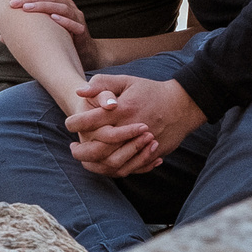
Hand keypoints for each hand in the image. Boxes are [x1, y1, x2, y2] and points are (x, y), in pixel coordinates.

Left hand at [8, 0, 97, 65]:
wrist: (84, 54)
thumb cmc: (60, 41)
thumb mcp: (42, 33)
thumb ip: (25, 31)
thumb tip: (2, 37)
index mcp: (58, 2)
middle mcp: (68, 6)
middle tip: (14, 3)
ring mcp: (76, 17)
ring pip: (61, 6)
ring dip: (43, 5)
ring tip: (27, 8)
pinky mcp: (82, 30)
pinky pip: (74, 23)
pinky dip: (64, 20)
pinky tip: (53, 18)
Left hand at [67, 75, 206, 177]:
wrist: (182, 104)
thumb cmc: (151, 91)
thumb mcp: (127, 81)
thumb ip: (102, 84)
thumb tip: (79, 91)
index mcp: (122, 109)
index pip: (90, 121)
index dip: (75, 123)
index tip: (68, 124)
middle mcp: (130, 129)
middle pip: (97, 149)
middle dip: (80, 151)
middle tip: (72, 147)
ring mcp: (142, 144)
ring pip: (111, 163)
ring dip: (94, 164)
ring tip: (84, 158)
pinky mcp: (150, 154)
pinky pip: (129, 168)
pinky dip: (113, 169)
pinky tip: (103, 164)